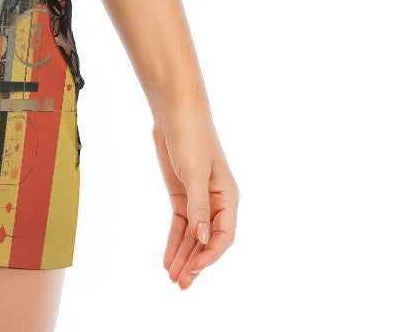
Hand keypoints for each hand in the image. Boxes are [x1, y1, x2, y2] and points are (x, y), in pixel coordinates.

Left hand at [151, 108, 237, 289]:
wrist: (175, 112)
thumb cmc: (191, 136)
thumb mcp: (194, 171)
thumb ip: (199, 206)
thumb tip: (203, 238)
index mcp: (228, 196)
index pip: (224, 235)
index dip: (211, 255)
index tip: (195, 269)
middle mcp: (216, 202)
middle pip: (207, 240)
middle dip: (195, 262)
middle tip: (180, 284)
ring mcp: (198, 199)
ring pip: (193, 236)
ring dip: (184, 257)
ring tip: (173, 279)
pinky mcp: (182, 194)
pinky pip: (180, 225)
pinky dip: (174, 242)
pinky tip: (168, 259)